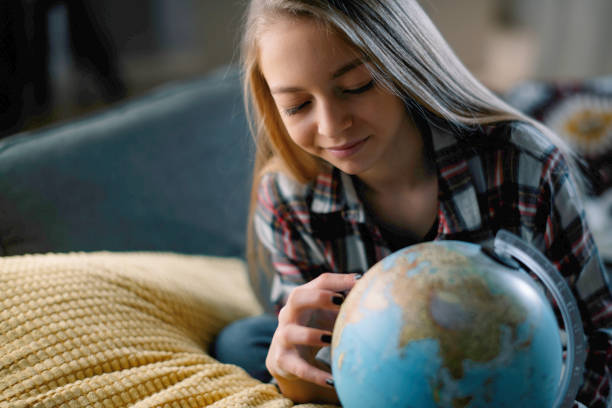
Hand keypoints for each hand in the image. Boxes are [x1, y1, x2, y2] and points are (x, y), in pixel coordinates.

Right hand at [266, 273, 358, 401]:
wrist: (287, 357)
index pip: (319, 282)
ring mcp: (283, 337)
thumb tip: (373, 291)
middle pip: (296, 297)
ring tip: (331, 340)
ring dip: (312, 335)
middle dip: (318, 298)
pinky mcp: (283, 360)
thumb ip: (345, 303)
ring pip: (291, 332)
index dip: (338, 281)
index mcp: (303, 299)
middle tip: (340, 301)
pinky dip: (316, 375)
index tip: (360, 282)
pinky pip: (299, 367)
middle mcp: (289, 314)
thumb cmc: (314, 328)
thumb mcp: (327, 314)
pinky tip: (333, 381)